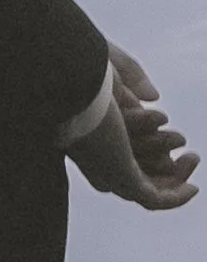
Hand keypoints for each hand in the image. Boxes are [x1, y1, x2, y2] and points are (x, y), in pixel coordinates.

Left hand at [67, 46, 199, 210]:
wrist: (67, 71)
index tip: (163, 121)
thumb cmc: (76, 61)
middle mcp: (92, 153)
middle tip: (187, 149)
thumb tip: (152, 97)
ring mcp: (106, 167)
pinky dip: (176, 197)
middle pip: (131, 174)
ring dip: (174, 174)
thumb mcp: (110, 65)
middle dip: (162, 165)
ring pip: (145, 187)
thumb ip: (132, 78)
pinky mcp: (122, 175)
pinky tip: (193, 187)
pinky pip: (153, 199)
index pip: (115, 149)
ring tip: (190, 152)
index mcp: (82, 129)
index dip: (145, 144)